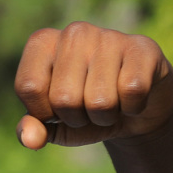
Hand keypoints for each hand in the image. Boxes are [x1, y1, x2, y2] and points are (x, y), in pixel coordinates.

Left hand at [14, 23, 172, 148]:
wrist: (134, 110)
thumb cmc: (85, 112)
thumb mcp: (54, 124)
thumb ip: (34, 129)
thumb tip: (30, 140)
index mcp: (43, 42)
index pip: (29, 86)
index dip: (44, 112)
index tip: (56, 110)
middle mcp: (74, 32)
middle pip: (64, 98)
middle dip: (77, 118)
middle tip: (88, 108)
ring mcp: (110, 36)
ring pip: (100, 101)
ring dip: (105, 117)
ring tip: (110, 103)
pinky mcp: (143, 48)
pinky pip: (132, 92)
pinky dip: (133, 108)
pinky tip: (132, 97)